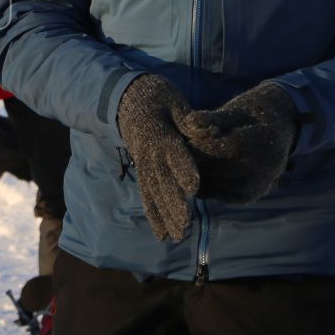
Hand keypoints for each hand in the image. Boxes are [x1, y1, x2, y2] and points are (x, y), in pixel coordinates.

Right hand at [116, 74, 198, 242]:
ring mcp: (143, 163)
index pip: (173, 154)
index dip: (183, 170)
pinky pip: (146, 195)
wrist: (125, 97)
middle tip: (185, 227)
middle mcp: (149, 153)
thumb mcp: (173, 100)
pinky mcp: (142, 170)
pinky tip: (162, 234)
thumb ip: (190, 119)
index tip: (194, 188)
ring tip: (176, 238)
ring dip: (164, 217)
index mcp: (159, 134)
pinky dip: (154, 215)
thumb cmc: (156, 97)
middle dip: (173, 205)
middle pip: (162, 182)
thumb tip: (210, 129)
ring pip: (153, 193)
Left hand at [179, 84, 297, 203]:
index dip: (193, 145)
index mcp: (259, 143)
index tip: (171, 141)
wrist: (277, 130)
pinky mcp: (248, 197)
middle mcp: (262, 169)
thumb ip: (210, 118)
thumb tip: (189, 122)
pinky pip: (215, 193)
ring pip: (211, 183)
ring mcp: (257, 186)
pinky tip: (185, 173)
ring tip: (173, 162)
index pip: (217, 148)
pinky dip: (200, 183)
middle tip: (164, 154)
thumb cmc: (249, 115)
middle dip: (188, 161)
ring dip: (191, 174)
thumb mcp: (232, 112)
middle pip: (212, 168)